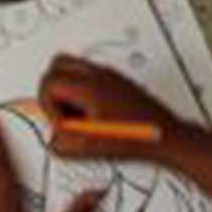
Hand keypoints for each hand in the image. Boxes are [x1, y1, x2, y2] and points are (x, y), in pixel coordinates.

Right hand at [40, 56, 182, 164]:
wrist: (164, 135)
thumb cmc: (133, 139)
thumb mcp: (88, 147)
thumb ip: (61, 141)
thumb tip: (54, 135)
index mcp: (90, 86)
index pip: (49, 82)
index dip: (47, 106)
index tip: (62, 125)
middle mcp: (99, 73)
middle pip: (57, 63)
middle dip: (51, 89)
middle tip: (63, 113)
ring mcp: (109, 74)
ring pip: (73, 66)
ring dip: (66, 88)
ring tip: (79, 115)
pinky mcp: (117, 80)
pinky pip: (89, 74)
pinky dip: (82, 90)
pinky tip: (94, 114)